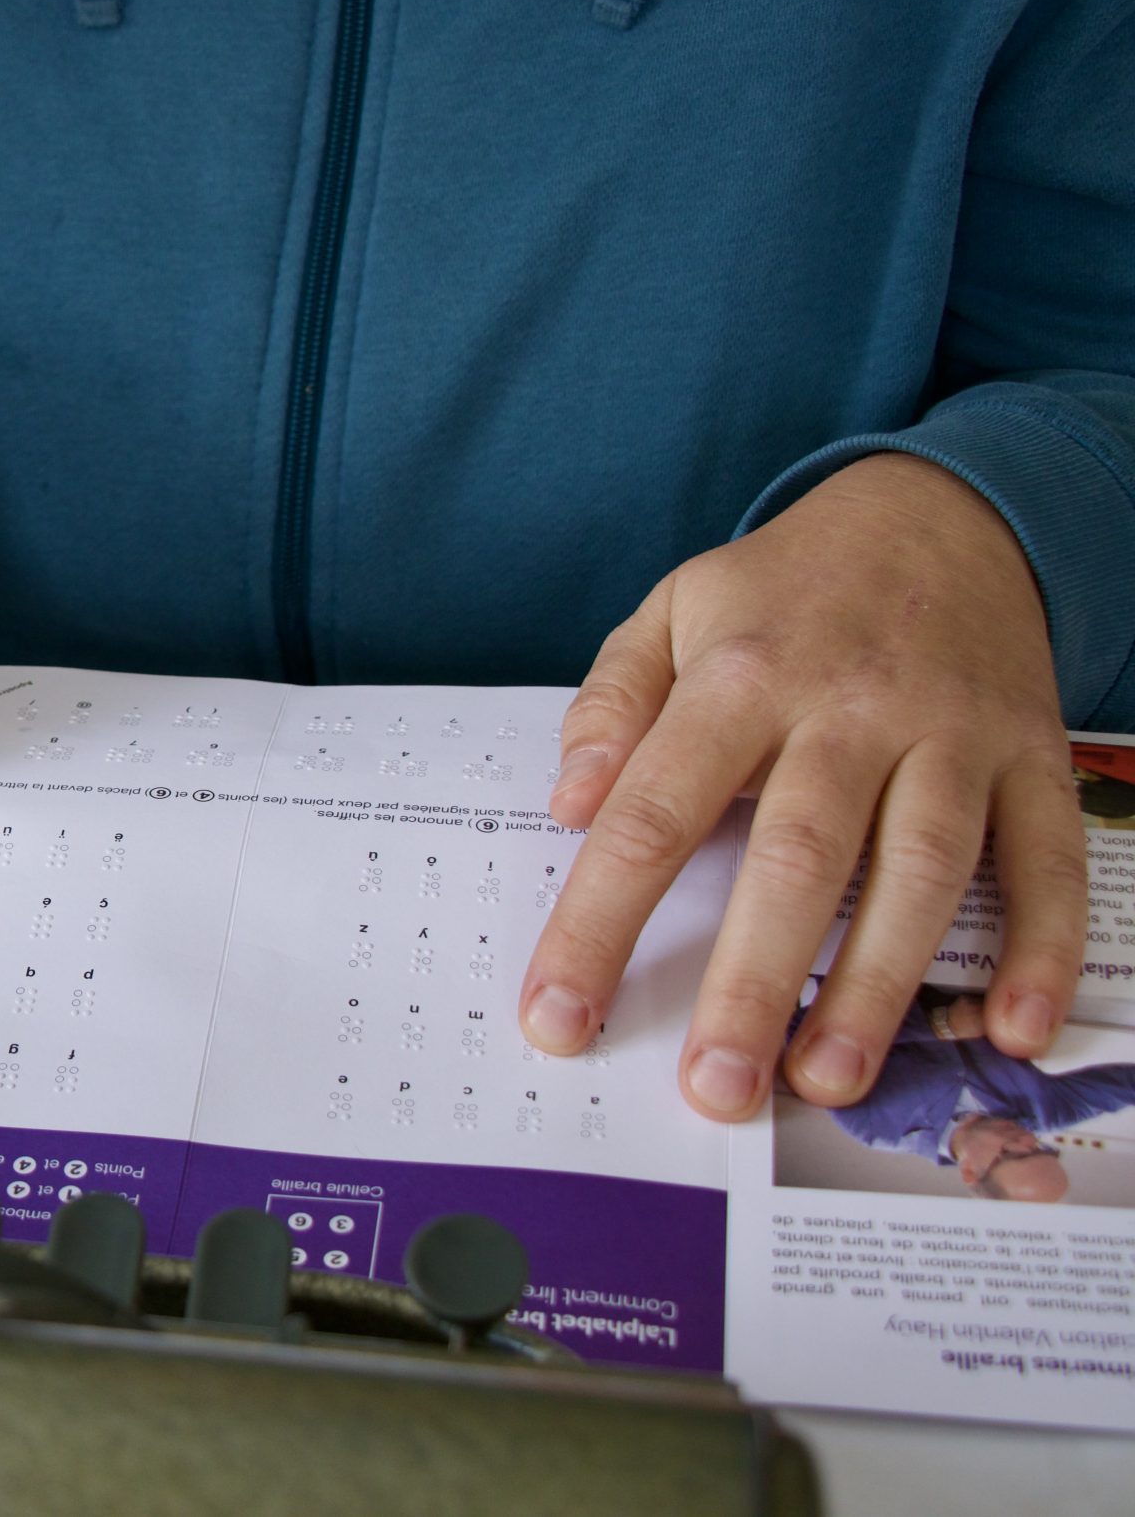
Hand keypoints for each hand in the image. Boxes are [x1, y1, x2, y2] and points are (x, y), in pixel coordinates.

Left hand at [521, 454, 1085, 1119]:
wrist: (943, 513)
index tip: (558, 1015)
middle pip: (796, 858)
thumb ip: (612, 704)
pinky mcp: (1032, 757)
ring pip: (920, 869)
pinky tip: (1011, 1029)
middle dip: (753, 983)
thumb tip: (569, 804)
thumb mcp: (675, 611)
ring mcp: (951, 734)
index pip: (653, 813)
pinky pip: (1045, 857)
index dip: (601, 921)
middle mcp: (850, 709)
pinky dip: (1041, 945)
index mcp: (741, 677)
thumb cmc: (788, 591)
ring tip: (831, 1081)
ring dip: (879, 984)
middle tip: (715, 1088)